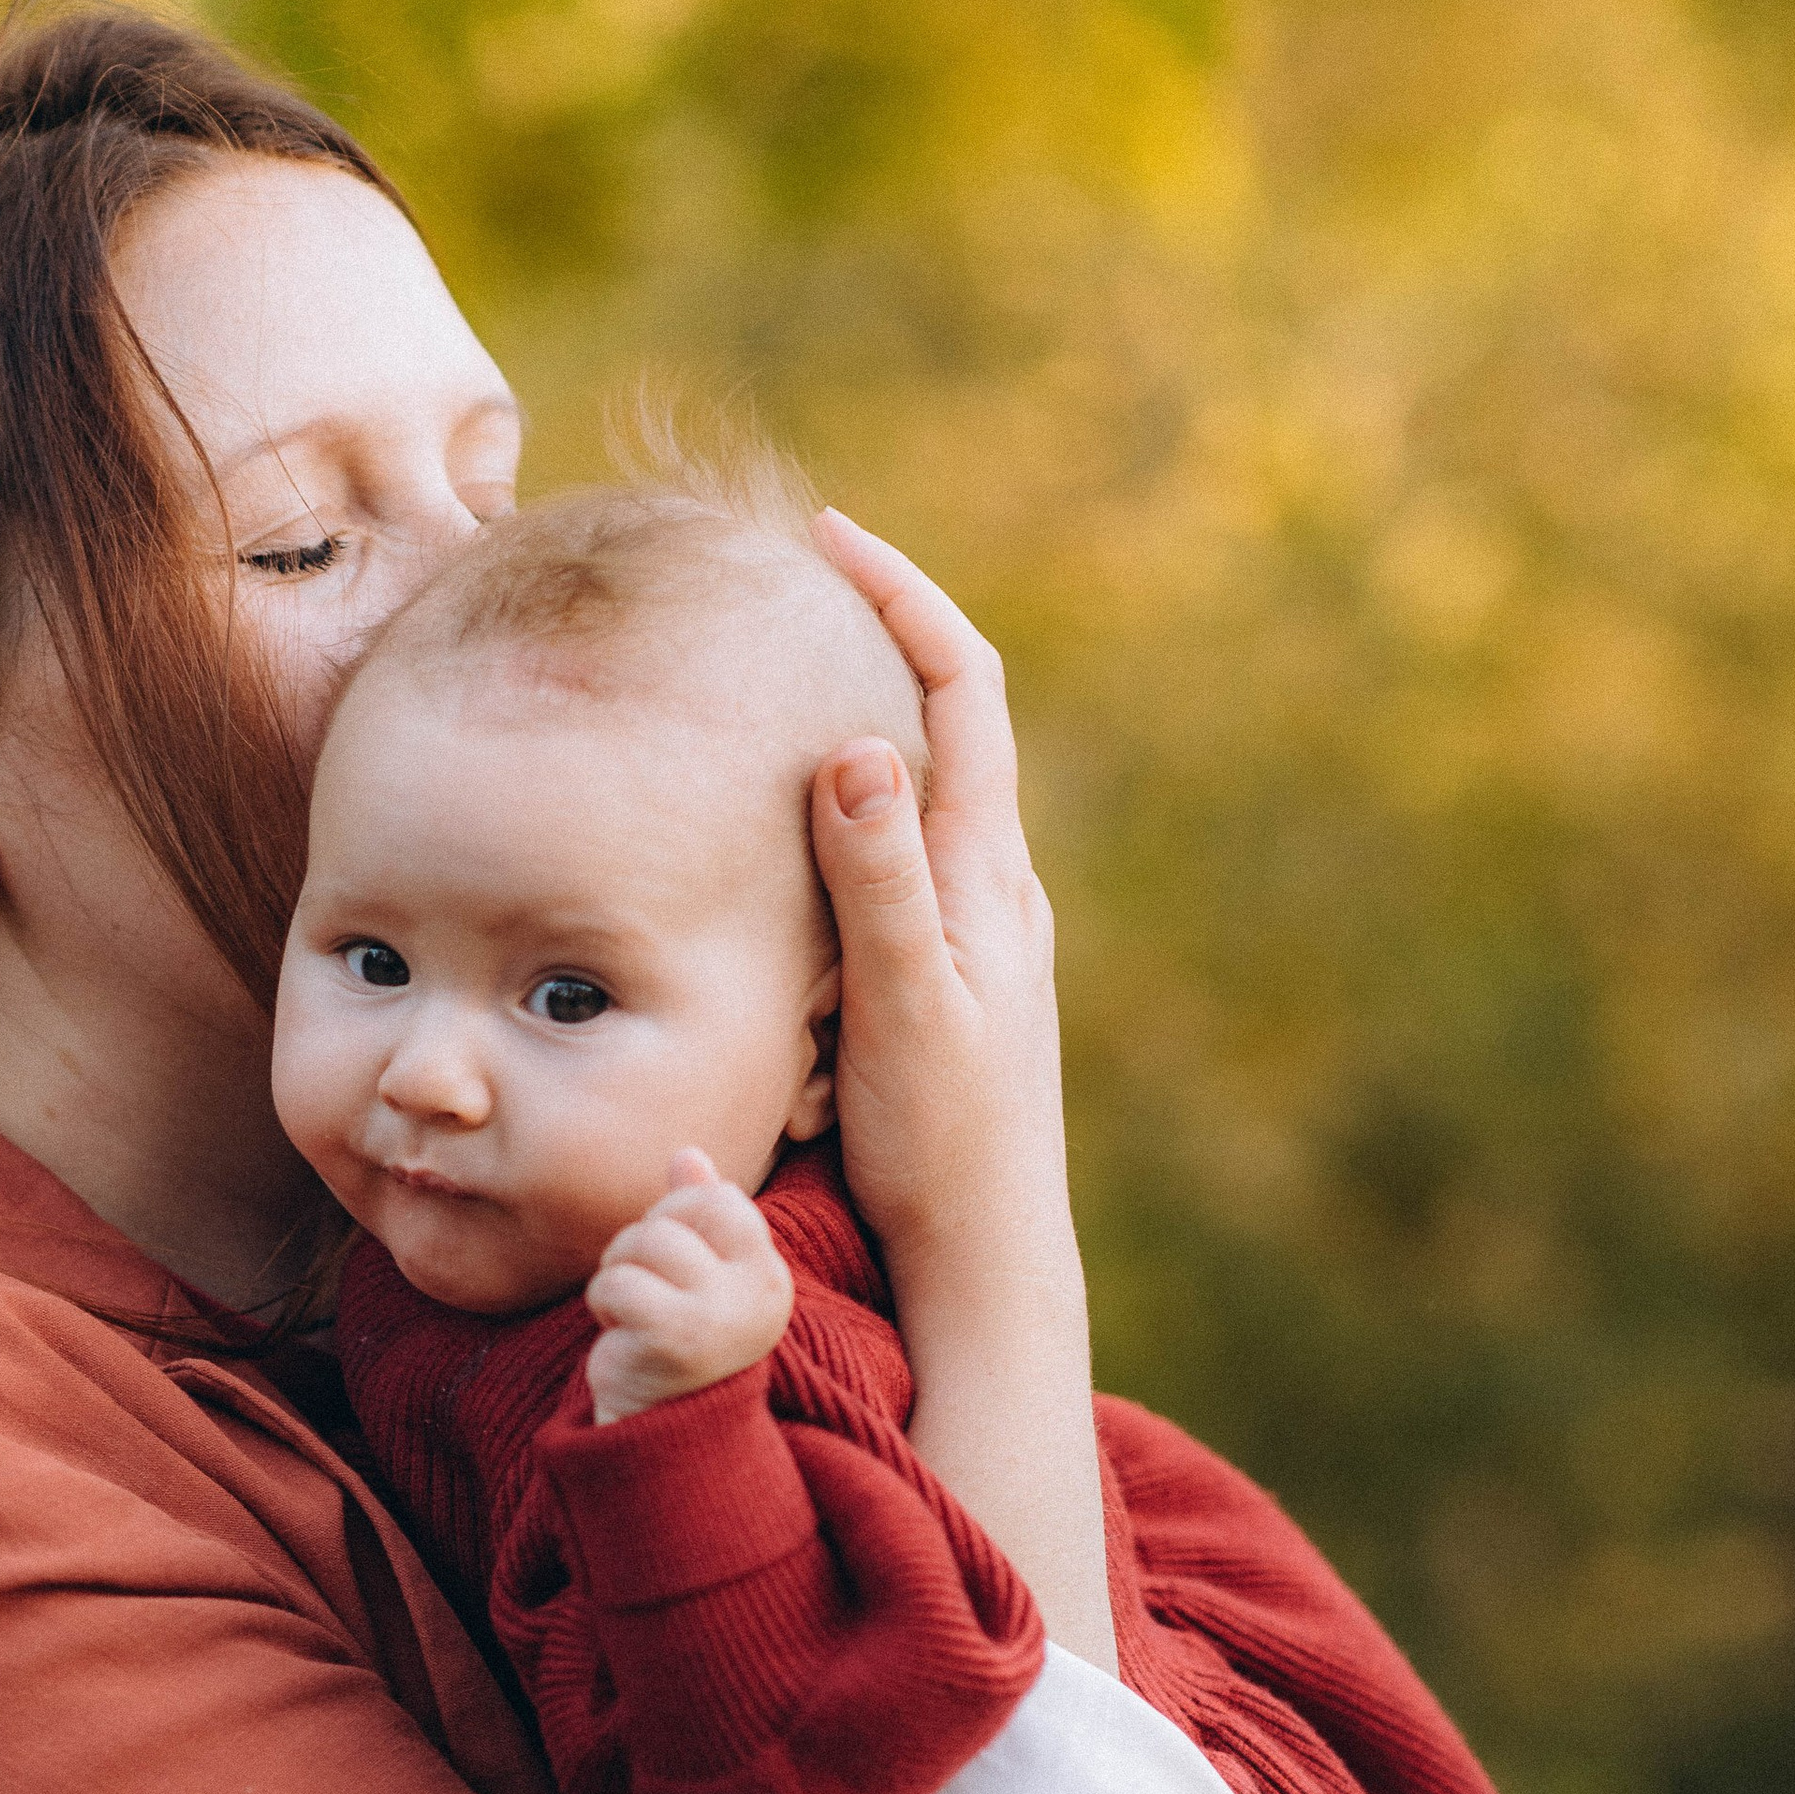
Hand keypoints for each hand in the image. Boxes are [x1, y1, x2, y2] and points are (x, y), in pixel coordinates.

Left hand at [584, 1152, 793, 1426]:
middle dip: (640, 1244)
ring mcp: (719, 1315)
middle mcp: (756, 1291)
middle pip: (674, 1215)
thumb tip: (688, 1154)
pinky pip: (616, 1281)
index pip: (719, 1198)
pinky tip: (620, 1332)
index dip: (677, 1218)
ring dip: (617, 1272)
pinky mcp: (673, 1337)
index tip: (672, 1265)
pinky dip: (603, 1302)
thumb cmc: (679, 1343)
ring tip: (632, 1312)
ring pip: (643, 1242)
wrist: (663, 1432)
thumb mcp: (697, 1275)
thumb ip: (698, 1214)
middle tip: (645, 1292)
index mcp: (767, 1273)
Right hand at [806, 512, 1072, 1313]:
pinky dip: (864, 796)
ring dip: (876, 708)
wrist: (988, 1256)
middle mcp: (998, 888)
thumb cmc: (940, 1145)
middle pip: (955, 716)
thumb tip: (866, 743)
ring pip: (934, 782)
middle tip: (801, 576)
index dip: (903, 595)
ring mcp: (984, 932)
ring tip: (796, 668)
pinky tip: (811, 820)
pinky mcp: (958, 976)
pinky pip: (914, 847)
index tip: (828, 537)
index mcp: (986, 874)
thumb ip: (880, 879)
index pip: (962, 689)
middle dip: (886, 628)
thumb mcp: (899, 1007)